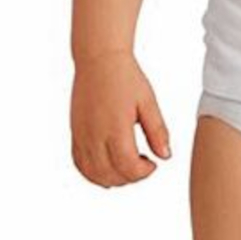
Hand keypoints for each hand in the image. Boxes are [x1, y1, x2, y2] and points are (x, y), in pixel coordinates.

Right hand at [70, 49, 170, 187]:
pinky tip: (108, 168)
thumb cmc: (126, 77)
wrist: (100, 59)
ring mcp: (82, 135)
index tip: (152, 164)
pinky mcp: (75, 132)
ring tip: (127, 167)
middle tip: (142, 166)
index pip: (127, 166)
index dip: (142, 173)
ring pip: (92, 173)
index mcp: (116, 127)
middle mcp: (95, 135)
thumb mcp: (149, 102)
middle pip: (109, 174)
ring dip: (111, 179)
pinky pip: (79, 163)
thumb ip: (158, 131)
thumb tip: (165, 156)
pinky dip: (93, 173)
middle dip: (130, 178)